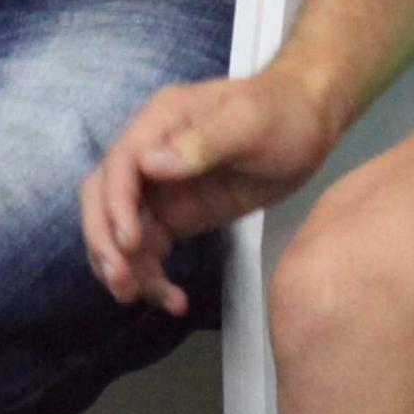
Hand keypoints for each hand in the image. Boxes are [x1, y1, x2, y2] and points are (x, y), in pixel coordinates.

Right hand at [81, 64, 348, 313]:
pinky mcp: (176, 213)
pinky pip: (148, 247)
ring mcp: (161, 186)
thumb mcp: (249, 123)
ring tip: (141, 298)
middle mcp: (150, 153)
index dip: (115, 205)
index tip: (130, 242)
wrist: (310, 123)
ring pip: (120, 230)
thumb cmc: (283, 112)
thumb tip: (151, 165)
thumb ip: (203, 142)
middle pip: (103, 198)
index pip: (119, 164)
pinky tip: (173, 300)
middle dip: (105, 241)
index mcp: (160, 122)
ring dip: (124, 266)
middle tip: (123, 283)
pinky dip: (151, 275)